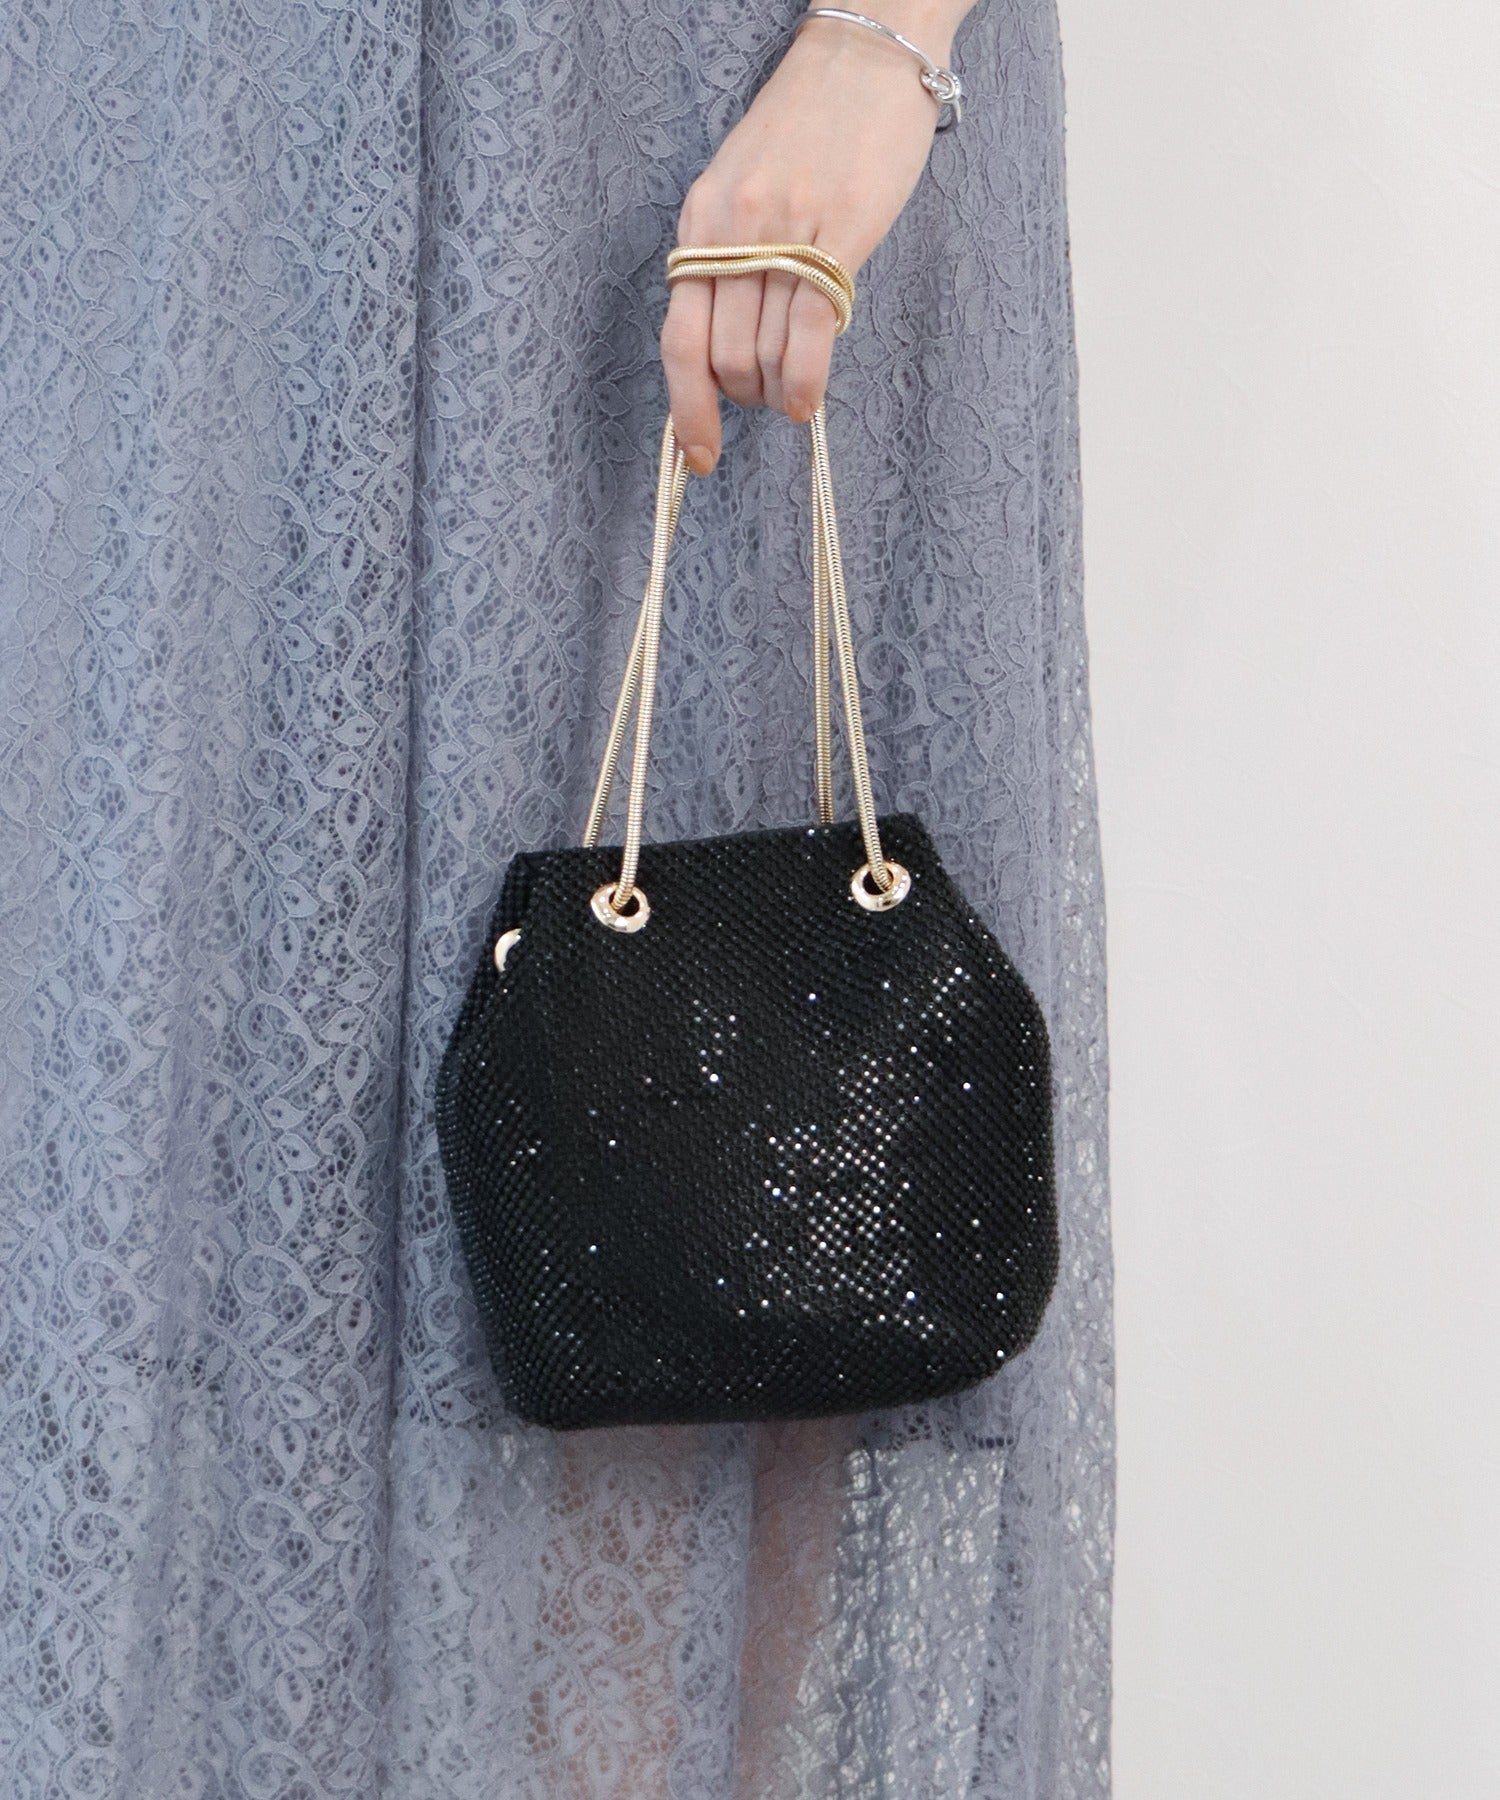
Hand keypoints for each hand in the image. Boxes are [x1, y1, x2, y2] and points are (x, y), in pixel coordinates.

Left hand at [660, 3, 969, 474]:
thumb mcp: (745, 188)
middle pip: (719, 358)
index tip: (698, 455)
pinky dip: (803, 383)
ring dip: (777, 393)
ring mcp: (781, 231)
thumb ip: (732, 259)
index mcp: (700, 219)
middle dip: (742, 399)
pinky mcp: (835, 234)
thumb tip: (733, 344)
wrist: (864, 52)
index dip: (685, 410)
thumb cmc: (810, 126)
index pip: (678, 339)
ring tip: (797, 391)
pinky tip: (808, 403)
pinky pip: (807, 334)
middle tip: (770, 396)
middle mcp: (730, 228)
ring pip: (761, 354)